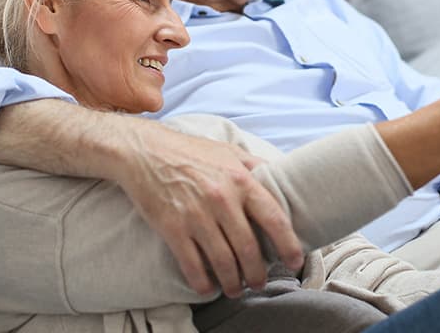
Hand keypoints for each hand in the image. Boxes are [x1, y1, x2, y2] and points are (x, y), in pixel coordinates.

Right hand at [114, 119, 303, 297]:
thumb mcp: (229, 152)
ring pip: (223, 261)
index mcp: (241, 180)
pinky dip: (202, 282)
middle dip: (258, 272)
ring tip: (237, 289)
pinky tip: (208, 288)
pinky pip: (192, 264)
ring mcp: (196, 215)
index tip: (295, 261)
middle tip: (260, 282)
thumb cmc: (190, 151)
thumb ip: (256, 165)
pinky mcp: (172, 228)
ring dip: (233, 282)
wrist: (144, 151)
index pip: (274, 218)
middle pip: (249, 248)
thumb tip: (282, 176)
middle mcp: (222, 199)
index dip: (288, 244)